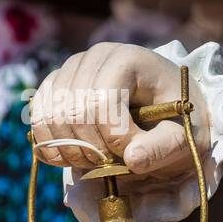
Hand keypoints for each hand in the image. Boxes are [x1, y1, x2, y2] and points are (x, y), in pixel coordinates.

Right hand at [28, 42, 209, 183]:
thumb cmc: (178, 118)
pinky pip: (39, 114)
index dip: (114, 139)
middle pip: (73, 111)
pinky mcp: (58, 83)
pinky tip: (73, 156)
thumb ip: (162, 148)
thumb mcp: (183, 136)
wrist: (167, 103)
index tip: (133, 156)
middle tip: (113, 165)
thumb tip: (131, 160)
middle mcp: (95, 56)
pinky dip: (50, 142)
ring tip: (97, 162)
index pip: (103, 104)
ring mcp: (73, 67)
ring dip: (69, 149)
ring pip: (51, 114)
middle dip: (90, 149)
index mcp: (128, 60)